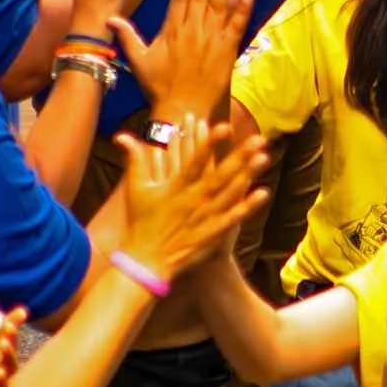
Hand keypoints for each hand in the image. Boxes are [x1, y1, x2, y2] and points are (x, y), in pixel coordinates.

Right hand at [109, 0, 253, 120]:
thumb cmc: (158, 86)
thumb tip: (109, 18)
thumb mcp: (139, 60)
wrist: (181, 110)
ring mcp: (211, 40)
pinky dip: (242, 10)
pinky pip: (236, 26)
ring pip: (218, 5)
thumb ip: (126, 35)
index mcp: (172, 29)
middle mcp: (192, 30)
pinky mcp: (226, 51)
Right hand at [117, 118, 272, 279]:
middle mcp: (192, 201)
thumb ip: (135, 160)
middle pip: (219, 176)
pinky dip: (247, 207)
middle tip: (258, 139)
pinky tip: (263, 193)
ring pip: (229, 194)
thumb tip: (122, 136)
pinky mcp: (211, 233)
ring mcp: (204, 218)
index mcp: (176, 189)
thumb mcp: (136, 189)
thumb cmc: (141, 223)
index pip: (194, 162)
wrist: (145, 261)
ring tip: (264, 158)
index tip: (223, 126)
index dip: (208, 144)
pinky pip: (232, 218)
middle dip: (239, 156)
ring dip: (247, 176)